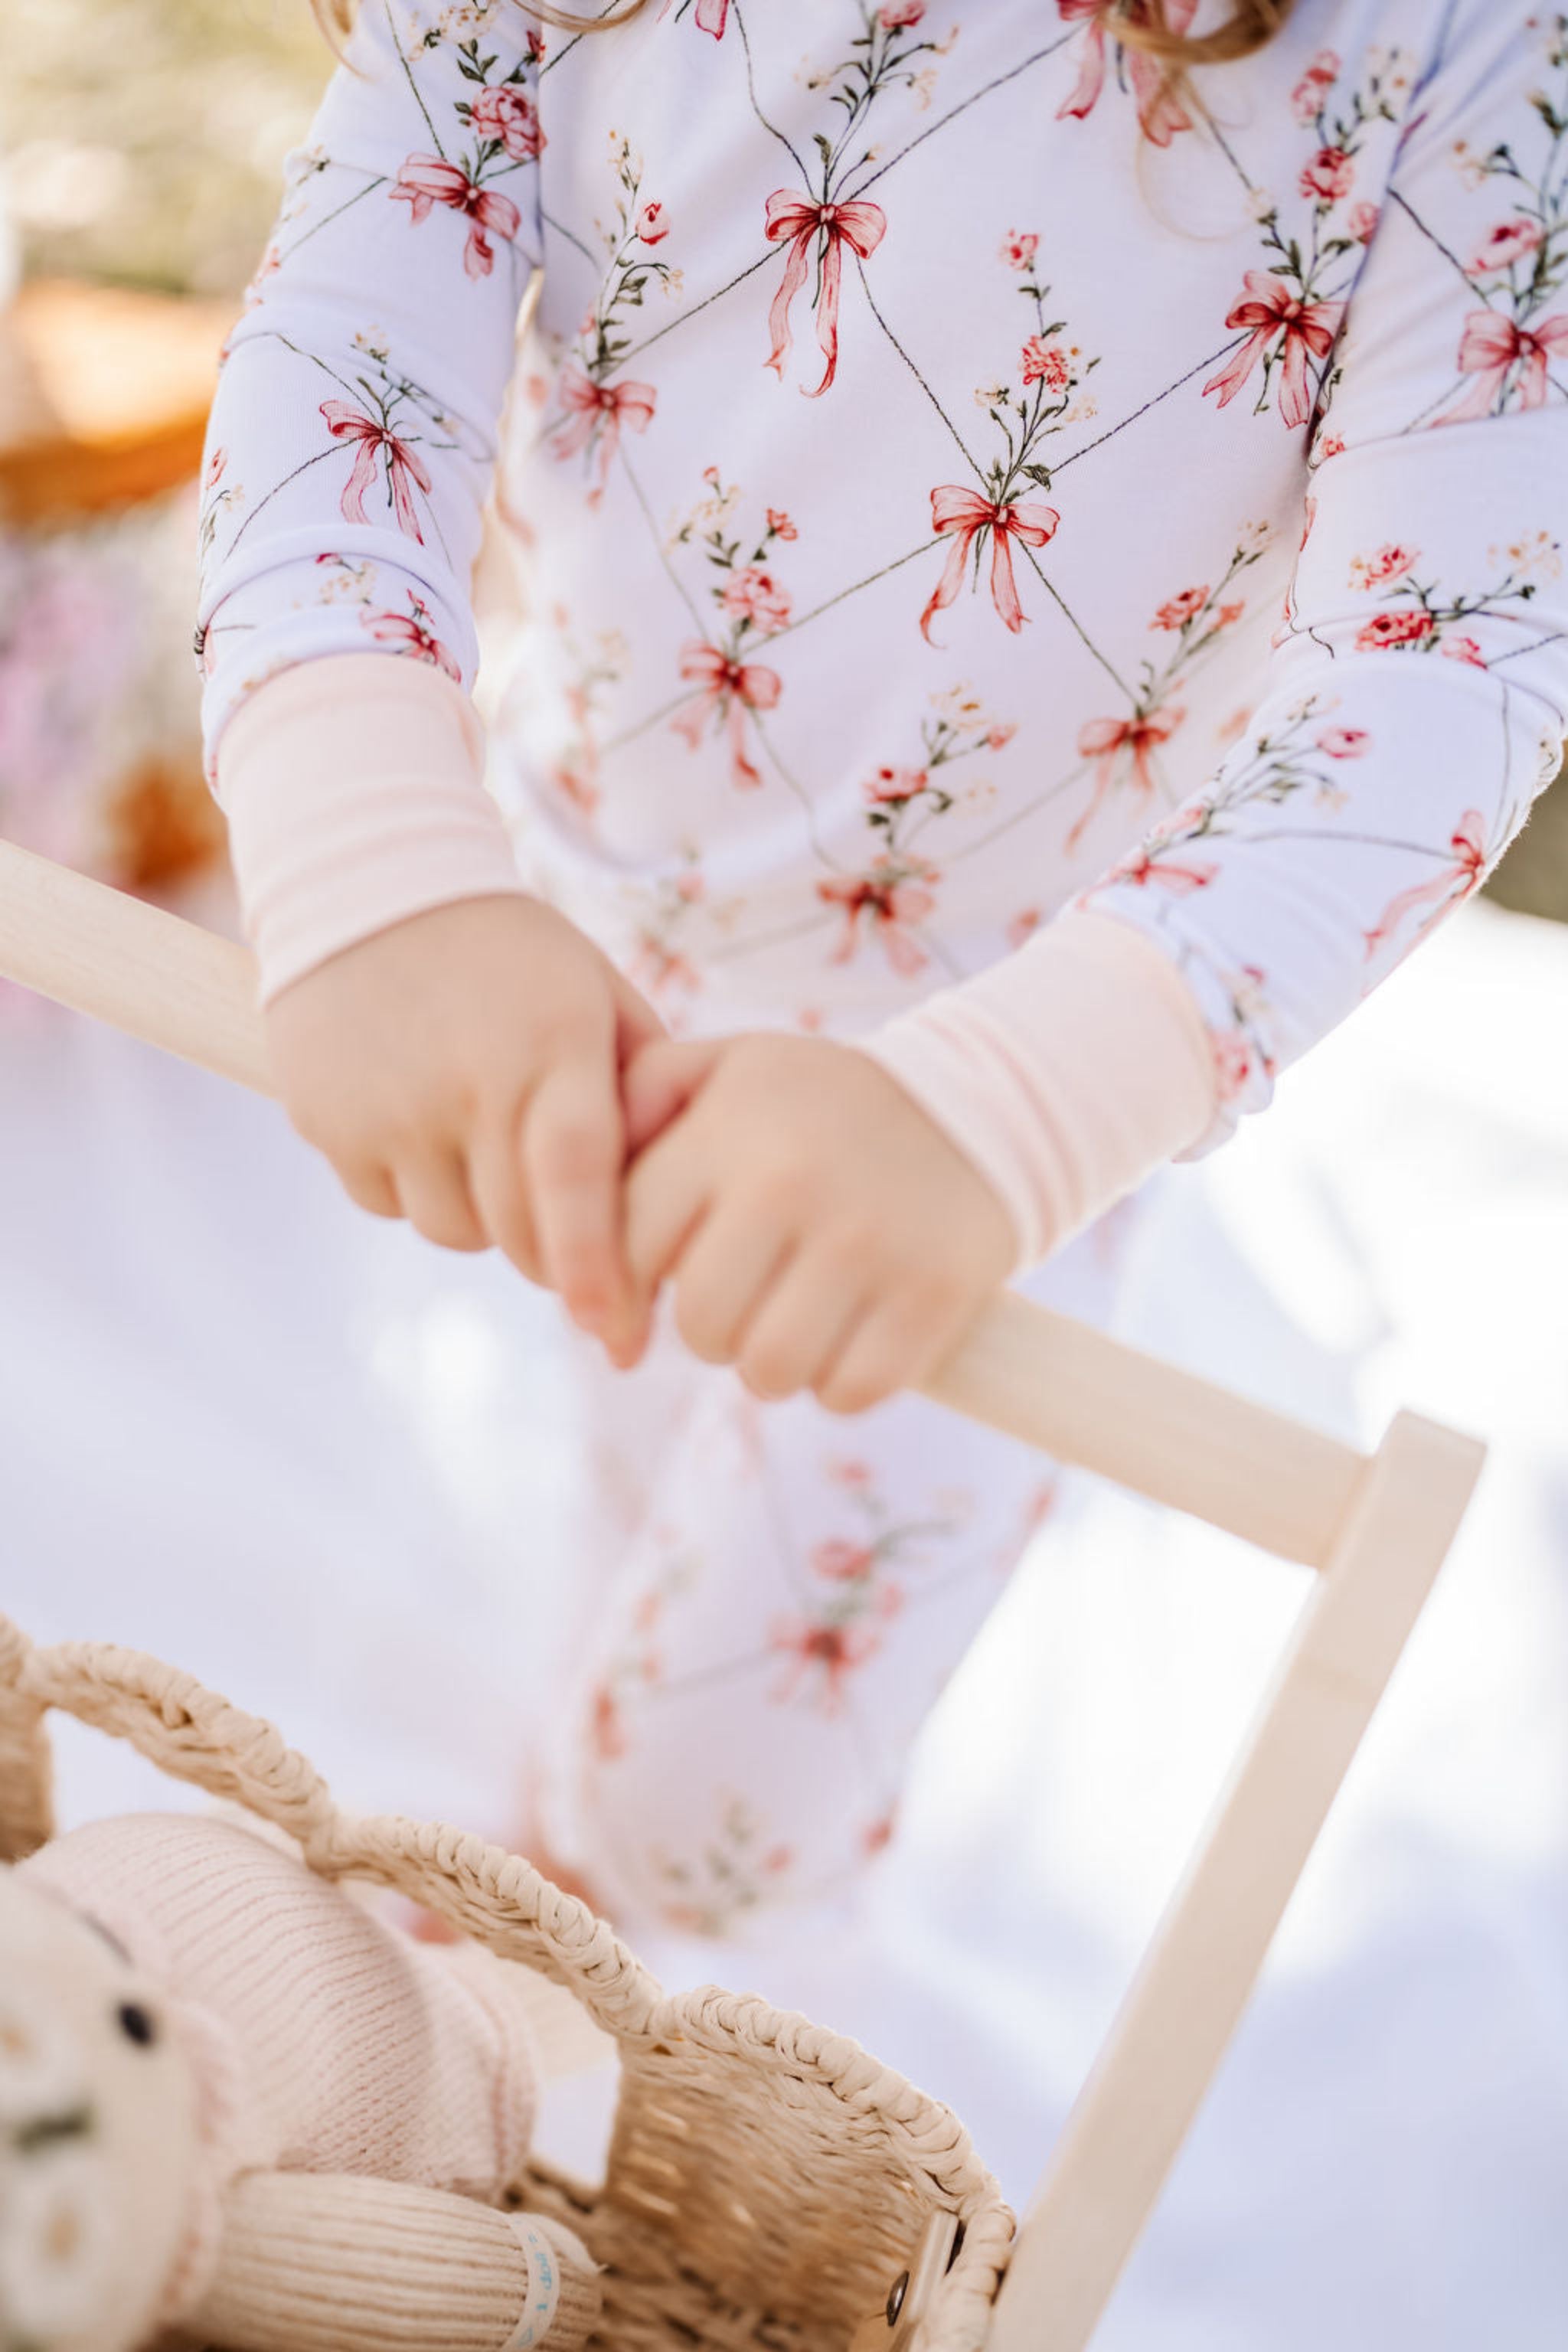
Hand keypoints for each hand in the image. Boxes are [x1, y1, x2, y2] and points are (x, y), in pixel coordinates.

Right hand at [265, 895, 662, 1346]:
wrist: (363, 878)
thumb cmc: (510, 951)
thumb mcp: (595, 991)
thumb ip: (646, 1082)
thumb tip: (691, 1191)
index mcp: (551, 1046)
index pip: (575, 1182)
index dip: (596, 1267)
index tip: (615, 1334)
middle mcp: (466, 1081)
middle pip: (518, 1232)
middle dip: (553, 1250)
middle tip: (570, 1224)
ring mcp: (388, 1106)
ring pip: (453, 1229)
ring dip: (481, 1212)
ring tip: (484, 1136)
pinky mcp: (328, 1122)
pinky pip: (387, 1203)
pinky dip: (415, 1184)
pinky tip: (422, 1117)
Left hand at [620, 1032, 1017, 1411]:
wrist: (987, 1106)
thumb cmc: (826, 1103)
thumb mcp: (731, 1066)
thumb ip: (639, 1098)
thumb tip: (569, 1198)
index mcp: (730, 1131)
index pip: (630, 1249)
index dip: (628, 1288)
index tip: (650, 1295)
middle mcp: (791, 1185)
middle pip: (701, 1326)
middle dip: (710, 1329)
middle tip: (743, 1301)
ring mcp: (868, 1244)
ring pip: (770, 1372)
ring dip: (773, 1363)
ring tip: (794, 1320)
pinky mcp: (934, 1297)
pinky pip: (849, 1392)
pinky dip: (841, 1384)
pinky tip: (850, 1338)